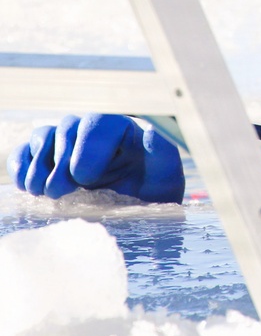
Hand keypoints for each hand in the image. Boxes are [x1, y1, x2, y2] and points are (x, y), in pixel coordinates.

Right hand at [6, 113, 184, 202]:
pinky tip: (26, 186)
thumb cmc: (154, 189)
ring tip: (41, 192)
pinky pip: (25, 152)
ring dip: (37, 164)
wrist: (138, 211)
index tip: (85, 179)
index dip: (85, 150)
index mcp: (121, 128)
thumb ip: (162, 152)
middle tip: (59, 192)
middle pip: (66, 128)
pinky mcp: (47, 161)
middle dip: (59, 161)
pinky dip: (21, 166)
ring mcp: (68, 144)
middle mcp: (92, 131)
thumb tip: (150, 133)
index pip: (96, 124)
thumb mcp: (166, 173)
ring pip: (43, 136)